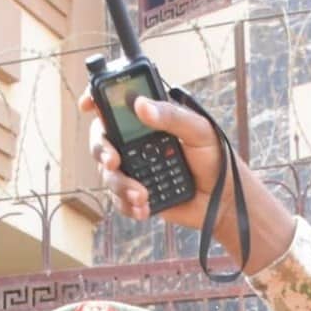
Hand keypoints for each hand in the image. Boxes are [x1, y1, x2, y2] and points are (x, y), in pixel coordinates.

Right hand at [83, 90, 229, 229]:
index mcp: (149, 121)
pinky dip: (127, 205)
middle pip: (102, 141)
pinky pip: (118, 200)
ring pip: (108, 174)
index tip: (87, 106)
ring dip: (120, 185)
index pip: (116, 106)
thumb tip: (141, 106)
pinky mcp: (137, 194)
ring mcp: (135, 169)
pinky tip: (144, 208)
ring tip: (143, 196)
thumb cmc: (215, 158)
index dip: (96, 102)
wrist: (223, 200)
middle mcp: (136, 143)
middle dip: (101, 150)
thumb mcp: (199, 130)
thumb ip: (171, 116)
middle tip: (114, 160)